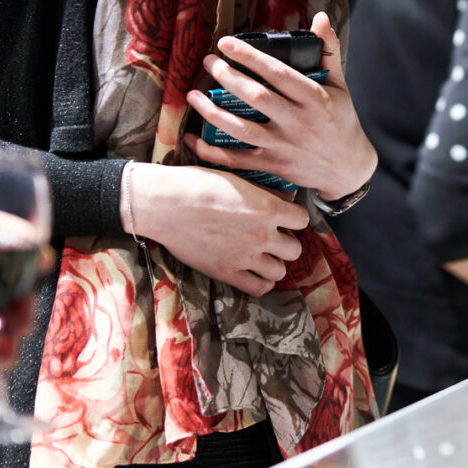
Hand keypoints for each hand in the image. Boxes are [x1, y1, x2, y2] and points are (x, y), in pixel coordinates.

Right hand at [127, 161, 310, 296]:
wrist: (165, 203)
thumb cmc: (197, 184)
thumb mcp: (237, 179)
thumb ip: (264, 194)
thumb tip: (283, 200)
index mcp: (268, 208)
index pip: (302, 220)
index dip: (294, 219)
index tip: (283, 219)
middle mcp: (262, 235)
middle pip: (295, 249)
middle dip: (286, 243)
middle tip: (272, 239)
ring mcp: (246, 256)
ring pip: (280, 271)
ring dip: (274, 264)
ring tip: (262, 256)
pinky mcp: (227, 272)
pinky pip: (258, 288)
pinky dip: (261, 282)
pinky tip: (253, 272)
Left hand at [185, 13, 376, 200]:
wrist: (348, 168)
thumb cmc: (342, 120)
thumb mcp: (340, 85)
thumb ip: (328, 51)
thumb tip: (320, 18)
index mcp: (314, 98)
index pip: (278, 73)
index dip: (250, 56)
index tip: (225, 43)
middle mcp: (298, 122)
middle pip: (256, 97)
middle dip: (227, 77)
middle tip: (208, 62)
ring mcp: (284, 146)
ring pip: (242, 129)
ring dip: (213, 112)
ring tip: (193, 95)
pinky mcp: (274, 165)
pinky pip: (237, 159)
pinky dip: (212, 151)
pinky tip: (192, 138)